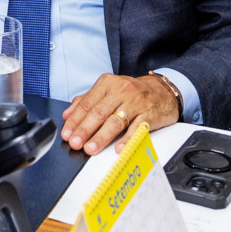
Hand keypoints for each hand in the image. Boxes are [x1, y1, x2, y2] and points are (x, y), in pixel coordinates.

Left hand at [61, 73, 179, 154]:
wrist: (163, 91)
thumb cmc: (132, 92)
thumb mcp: (108, 90)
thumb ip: (87, 100)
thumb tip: (67, 115)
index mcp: (107, 83)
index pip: (87, 104)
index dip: (75, 120)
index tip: (67, 133)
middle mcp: (121, 91)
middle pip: (99, 113)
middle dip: (85, 130)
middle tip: (75, 143)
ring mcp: (136, 103)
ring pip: (115, 121)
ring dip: (101, 137)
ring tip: (91, 148)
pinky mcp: (149, 114)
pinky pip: (136, 128)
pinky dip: (127, 139)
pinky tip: (118, 148)